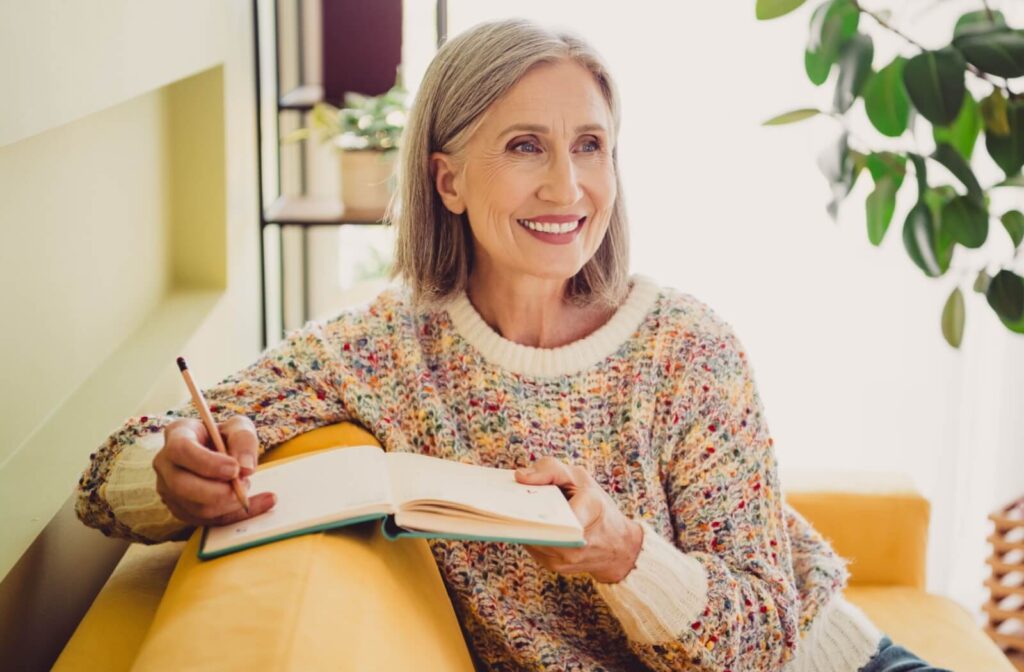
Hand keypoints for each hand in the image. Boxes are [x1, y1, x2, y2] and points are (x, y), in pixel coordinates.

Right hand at [154, 415, 275, 526]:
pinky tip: (263, 503)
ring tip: (247, 485)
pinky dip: (238, 515)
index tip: (235, 469)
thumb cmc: (225, 436)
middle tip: (245, 484)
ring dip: (228, 503)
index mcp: (177, 434)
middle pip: (182, 485)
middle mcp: (166, 463)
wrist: (218, 452)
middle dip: (217, 491)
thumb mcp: (238, 427)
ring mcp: (169, 489)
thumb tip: (246, 468)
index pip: (181, 450)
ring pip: (195, 508)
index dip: (208, 463)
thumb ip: (244, 440)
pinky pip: (209, 521)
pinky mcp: (182, 509)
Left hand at [515, 457, 643, 583]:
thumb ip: (550, 470)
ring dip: (520, 522)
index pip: (557, 507)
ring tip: (511, 506)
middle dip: (520, 511)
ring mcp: (566, 558)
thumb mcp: (580, 478)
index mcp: (591, 510)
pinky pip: (532, 546)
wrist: (618, 545)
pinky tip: (525, 520)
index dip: (533, 500)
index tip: (517, 488)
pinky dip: (527, 532)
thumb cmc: (596, 505)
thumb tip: (519, 476)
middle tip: (504, 496)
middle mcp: (578, 541)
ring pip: (530, 537)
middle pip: (537, 525)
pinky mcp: (555, 566)